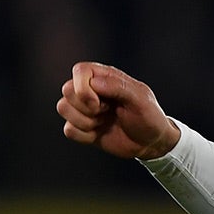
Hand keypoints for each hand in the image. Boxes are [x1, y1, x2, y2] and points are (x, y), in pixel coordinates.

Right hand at [57, 62, 180, 159]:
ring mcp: (84, 109)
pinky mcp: (81, 127)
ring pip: (63, 108)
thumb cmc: (149, 117)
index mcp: (105, 77)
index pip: (80, 70)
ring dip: (85, 121)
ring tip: (104, 122)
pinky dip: (84, 136)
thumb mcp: (141, 100)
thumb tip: (94, 83)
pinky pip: (68, 130)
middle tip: (107, 111)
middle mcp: (90, 90)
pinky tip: (98, 134)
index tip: (98, 102)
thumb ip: (119, 87)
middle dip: (86, 106)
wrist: (151, 143)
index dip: (83, 87)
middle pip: (67, 90)